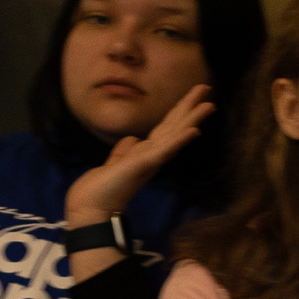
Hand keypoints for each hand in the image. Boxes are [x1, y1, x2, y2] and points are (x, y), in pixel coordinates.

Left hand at [66, 83, 213, 229]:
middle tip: (206, 88)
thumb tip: (132, 139)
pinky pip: (165, 150)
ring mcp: (150, 161)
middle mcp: (152, 157)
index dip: (178, 113)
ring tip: (209, 104)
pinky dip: (180, 140)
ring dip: (192, 119)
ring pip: (175, 135)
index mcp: (144, 155)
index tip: (191, 97)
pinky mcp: (145, 165)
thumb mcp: (112, 164)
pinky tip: (194, 130)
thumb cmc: (98, 191)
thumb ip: (123, 152)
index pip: (165, 129)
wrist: (89, 210)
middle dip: (190, 107)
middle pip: (175, 127)